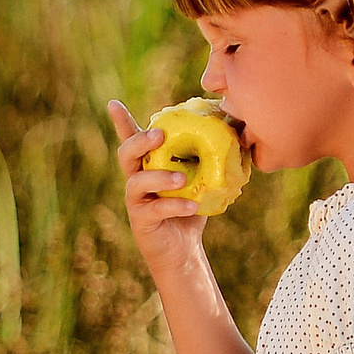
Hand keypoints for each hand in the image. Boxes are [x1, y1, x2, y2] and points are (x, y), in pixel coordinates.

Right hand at [106, 99, 209, 279]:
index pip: (131, 139)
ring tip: (183, 178)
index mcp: (148, 164)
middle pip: (126, 153)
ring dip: (159, 176)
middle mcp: (136, 179)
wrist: (184, 250)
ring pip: (136, 182)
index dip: (121, 121)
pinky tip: (192, 206)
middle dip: (140, 141)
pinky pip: (154, 209)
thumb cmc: (192, 208)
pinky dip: (174, 205)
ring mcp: (136, 201)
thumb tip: (240, 124)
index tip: (113, 103)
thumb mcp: (203, 178)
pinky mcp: (141, 221)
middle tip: (160, 135)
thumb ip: (213, 154)